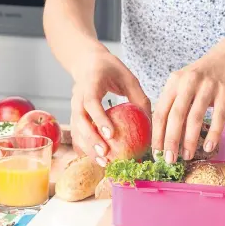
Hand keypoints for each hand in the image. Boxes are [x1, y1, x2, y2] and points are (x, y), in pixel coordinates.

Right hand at [70, 50, 150, 165]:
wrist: (87, 62)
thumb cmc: (111, 69)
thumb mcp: (129, 78)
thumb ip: (139, 97)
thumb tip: (151, 122)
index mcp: (90, 83)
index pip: (91, 102)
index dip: (99, 119)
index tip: (111, 135)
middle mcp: (77, 95)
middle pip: (80, 120)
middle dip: (91, 139)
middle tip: (106, 153)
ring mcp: (73, 106)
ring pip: (76, 130)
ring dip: (87, 147)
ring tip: (103, 162)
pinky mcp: (75, 115)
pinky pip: (76, 133)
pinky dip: (85, 147)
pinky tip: (97, 159)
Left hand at [152, 38, 224, 162]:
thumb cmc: (202, 75)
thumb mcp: (183, 84)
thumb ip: (174, 104)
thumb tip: (165, 136)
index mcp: (173, 83)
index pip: (160, 112)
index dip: (157, 134)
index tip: (156, 152)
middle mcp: (188, 83)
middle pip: (175, 116)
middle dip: (171, 140)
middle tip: (169, 160)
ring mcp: (207, 86)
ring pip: (195, 117)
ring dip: (190, 140)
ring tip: (187, 156)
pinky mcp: (224, 91)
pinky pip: (219, 116)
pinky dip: (214, 133)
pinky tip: (209, 147)